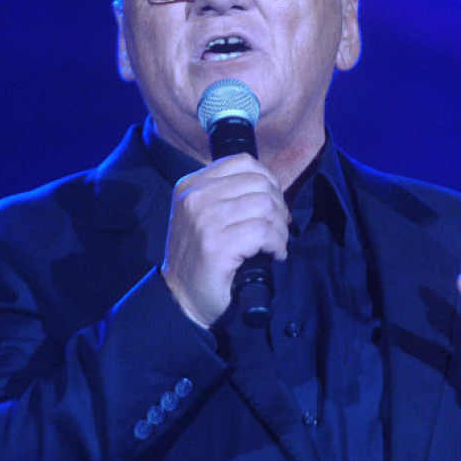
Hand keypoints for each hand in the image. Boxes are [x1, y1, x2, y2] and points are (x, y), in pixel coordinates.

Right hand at [161, 154, 289, 327]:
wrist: (180, 298)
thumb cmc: (199, 258)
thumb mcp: (203, 215)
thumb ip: (228, 195)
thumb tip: (273, 191)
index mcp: (191, 185)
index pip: (243, 162)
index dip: (269, 182)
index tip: (273, 205)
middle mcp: (195, 197)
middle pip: (259, 183)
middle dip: (278, 207)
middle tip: (277, 230)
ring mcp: (204, 220)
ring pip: (265, 206)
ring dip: (280, 228)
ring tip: (275, 244)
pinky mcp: (216, 244)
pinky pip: (264, 232)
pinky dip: (277, 244)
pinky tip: (274, 255)